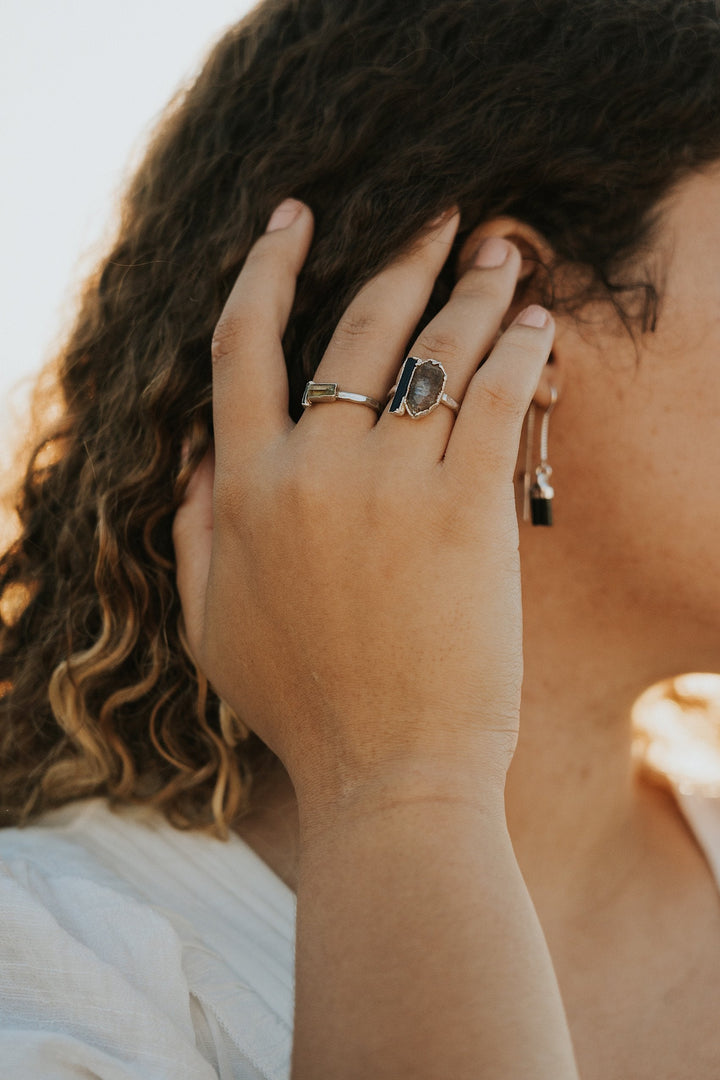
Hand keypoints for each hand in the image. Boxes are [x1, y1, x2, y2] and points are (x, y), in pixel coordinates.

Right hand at [173, 199, 553, 813]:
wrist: (388, 771)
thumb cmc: (300, 706)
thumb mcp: (208, 624)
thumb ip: (190, 532)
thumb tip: (192, 458)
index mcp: (242, 489)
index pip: (244, 347)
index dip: (266, 270)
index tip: (293, 221)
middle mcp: (311, 468)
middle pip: (357, 326)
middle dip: (400, 256)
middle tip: (438, 216)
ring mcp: (390, 484)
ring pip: (436, 351)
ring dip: (473, 289)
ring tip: (503, 251)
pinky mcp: (465, 510)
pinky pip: (497, 402)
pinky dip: (520, 352)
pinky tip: (538, 324)